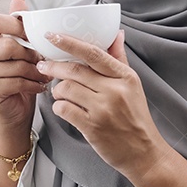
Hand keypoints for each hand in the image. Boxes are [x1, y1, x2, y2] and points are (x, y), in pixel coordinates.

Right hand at [0, 0, 49, 131]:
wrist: (13, 111)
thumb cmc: (17, 77)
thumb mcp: (19, 49)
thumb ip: (16, 25)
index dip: (16, 25)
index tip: (32, 34)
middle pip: (8, 45)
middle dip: (31, 53)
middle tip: (42, 60)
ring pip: (16, 65)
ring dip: (36, 71)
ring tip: (44, 74)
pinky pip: (17, 82)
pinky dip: (33, 84)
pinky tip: (39, 85)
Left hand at [36, 30, 165, 177]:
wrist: (143, 152)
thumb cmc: (135, 117)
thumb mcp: (132, 85)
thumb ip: (120, 59)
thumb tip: (117, 33)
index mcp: (124, 76)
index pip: (93, 52)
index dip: (69, 42)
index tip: (52, 36)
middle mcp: (115, 90)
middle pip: (74, 70)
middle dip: (53, 66)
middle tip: (43, 65)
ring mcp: (103, 109)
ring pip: (65, 89)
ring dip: (56, 89)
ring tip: (59, 92)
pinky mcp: (92, 127)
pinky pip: (64, 109)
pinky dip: (58, 107)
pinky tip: (63, 108)